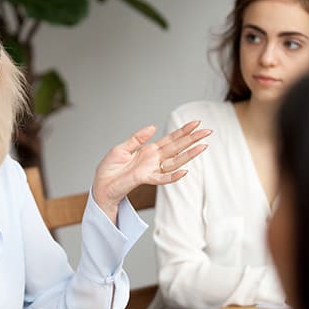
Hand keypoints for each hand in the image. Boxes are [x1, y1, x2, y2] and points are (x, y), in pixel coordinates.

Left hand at [92, 121, 210, 221]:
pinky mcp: (145, 179)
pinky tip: (185, 171)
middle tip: (207, 131)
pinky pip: (162, 179)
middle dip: (192, 139)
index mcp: (148, 150)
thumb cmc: (109, 169)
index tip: (196, 123)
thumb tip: (153, 127)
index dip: (182, 131)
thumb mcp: (121, 148)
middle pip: (177, 148)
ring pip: (175, 161)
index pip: (170, 139)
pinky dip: (173, 176)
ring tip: (203, 146)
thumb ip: (137, 139)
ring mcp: (151, 170)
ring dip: (189, 155)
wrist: (101, 185)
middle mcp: (153, 160)